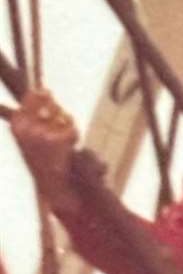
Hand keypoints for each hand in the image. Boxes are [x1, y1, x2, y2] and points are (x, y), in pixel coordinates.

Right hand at [9, 88, 81, 212]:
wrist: (51, 183)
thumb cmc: (40, 158)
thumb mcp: (27, 136)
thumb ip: (30, 115)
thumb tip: (41, 90)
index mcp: (18, 125)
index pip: (32, 97)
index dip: (41, 94)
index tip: (46, 91)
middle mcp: (28, 127)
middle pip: (50, 102)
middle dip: (56, 108)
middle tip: (59, 118)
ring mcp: (45, 133)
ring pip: (63, 115)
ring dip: (66, 123)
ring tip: (60, 140)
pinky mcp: (61, 138)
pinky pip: (72, 126)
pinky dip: (73, 133)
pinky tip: (68, 146)